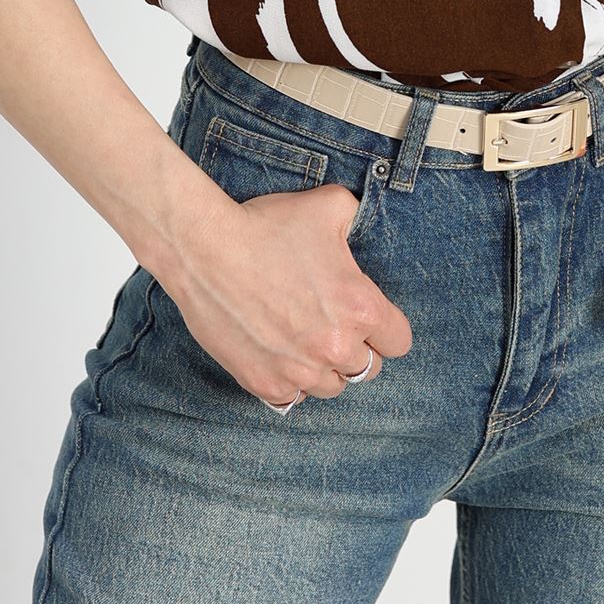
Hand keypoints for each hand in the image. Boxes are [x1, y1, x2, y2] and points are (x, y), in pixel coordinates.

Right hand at [160, 181, 412, 406]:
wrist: (205, 250)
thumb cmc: (266, 225)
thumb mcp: (329, 205)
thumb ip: (357, 216)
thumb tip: (359, 223)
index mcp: (360, 309)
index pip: (398, 342)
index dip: (386, 329)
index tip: (368, 318)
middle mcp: (336, 348)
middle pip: (367, 369)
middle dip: (356, 349)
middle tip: (332, 325)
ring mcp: (299, 371)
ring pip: (331, 388)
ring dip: (325, 369)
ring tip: (305, 341)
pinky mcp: (264, 384)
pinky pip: (293, 398)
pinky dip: (290, 381)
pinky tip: (280, 354)